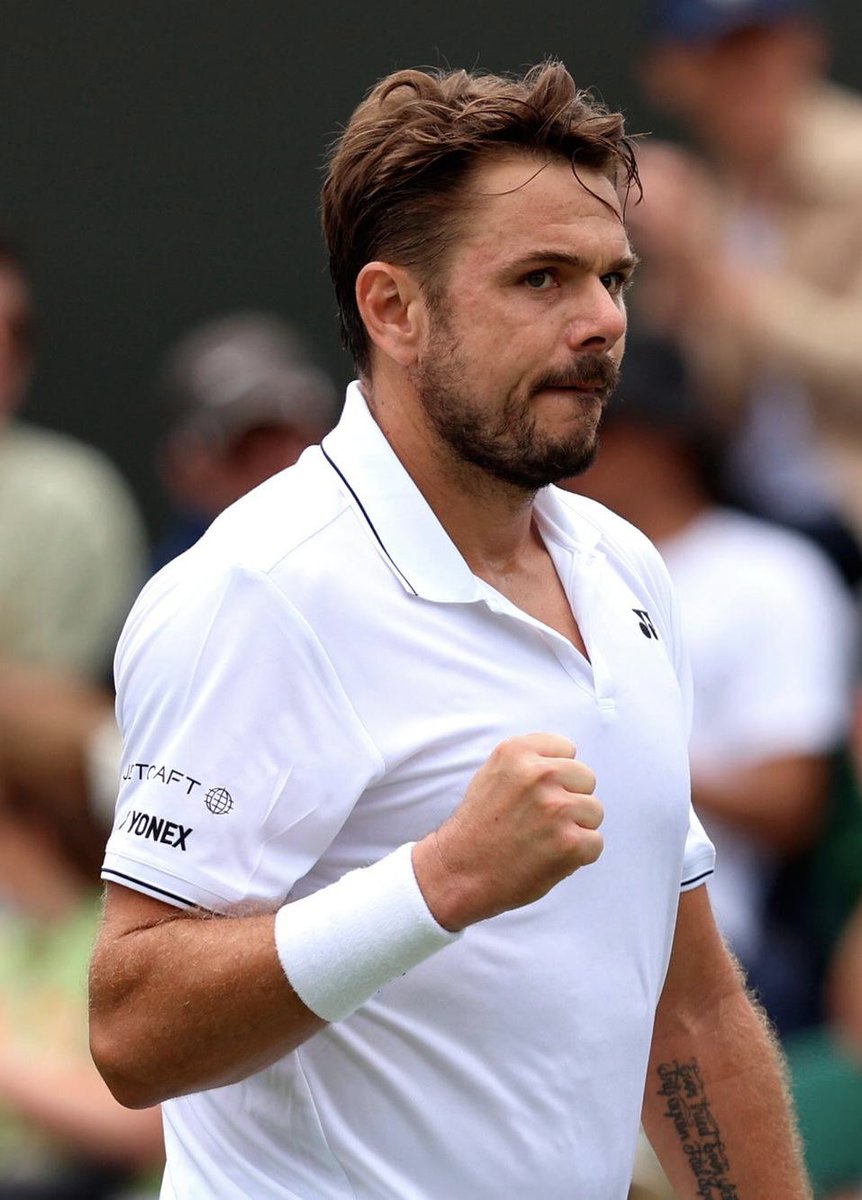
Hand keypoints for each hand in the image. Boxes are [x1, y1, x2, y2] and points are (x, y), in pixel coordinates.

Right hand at [412, 733, 602, 930]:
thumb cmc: (477, 826)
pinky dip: (578, 855)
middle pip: (586, 778)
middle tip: (540, 821)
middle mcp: (538, 774)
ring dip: (575, 828)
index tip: (537, 794)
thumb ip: (528, 761)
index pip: (567, 750)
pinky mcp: (569, 842)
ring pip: (595, 810)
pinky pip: (595, 843)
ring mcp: (556, 808)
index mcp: (518, 752)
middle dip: (569, 799)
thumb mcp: (492, 773)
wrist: (458, 872)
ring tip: (543, 839)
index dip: (555, 775)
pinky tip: (550, 857)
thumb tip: (566, 762)